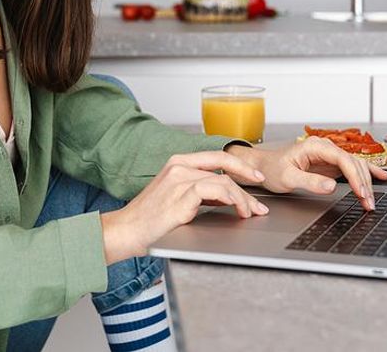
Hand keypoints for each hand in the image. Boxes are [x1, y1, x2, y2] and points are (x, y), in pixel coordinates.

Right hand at [100, 151, 267, 263]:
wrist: (126, 231)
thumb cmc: (149, 220)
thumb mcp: (177, 199)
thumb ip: (200, 192)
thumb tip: (226, 196)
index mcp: (177, 163)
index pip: (217, 156)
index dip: (240, 165)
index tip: (256, 177)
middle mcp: (179, 166)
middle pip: (224, 167)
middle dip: (247, 185)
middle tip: (259, 205)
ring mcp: (180, 178)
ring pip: (224, 181)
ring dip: (242, 199)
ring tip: (249, 213)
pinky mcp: (181, 194)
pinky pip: (216, 190)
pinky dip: (231, 199)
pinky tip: (236, 209)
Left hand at [226, 138, 386, 210]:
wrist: (263, 167)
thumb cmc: (271, 170)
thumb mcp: (287, 178)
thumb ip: (309, 182)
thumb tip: (331, 186)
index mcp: (315, 146)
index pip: (344, 160)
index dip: (356, 177)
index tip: (362, 193)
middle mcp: (325, 147)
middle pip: (353, 164)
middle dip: (364, 184)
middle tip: (368, 204)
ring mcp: (329, 155)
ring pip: (355, 166)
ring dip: (366, 183)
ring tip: (370, 201)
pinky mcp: (330, 163)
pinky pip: (352, 167)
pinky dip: (368, 172)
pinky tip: (382, 177)